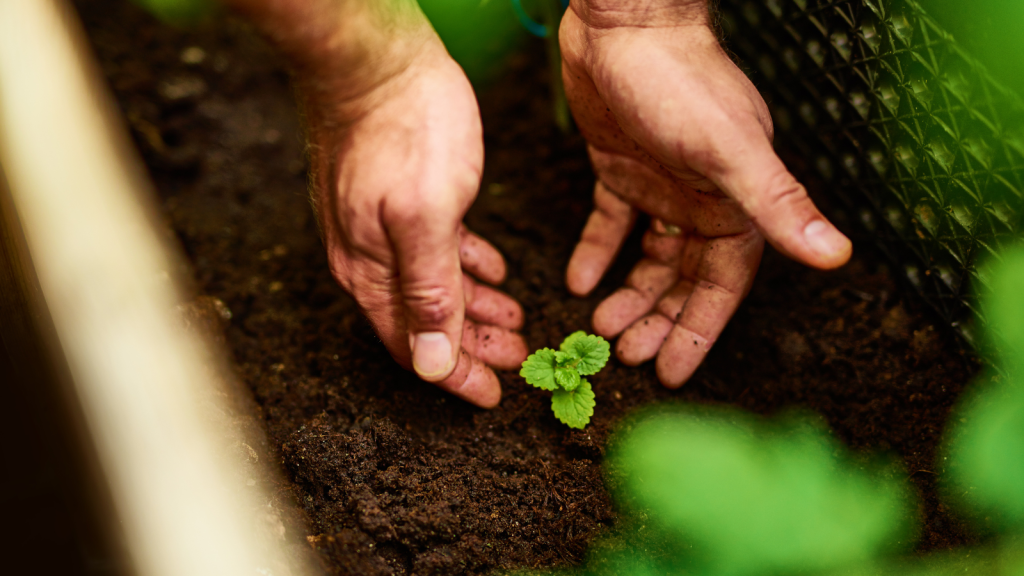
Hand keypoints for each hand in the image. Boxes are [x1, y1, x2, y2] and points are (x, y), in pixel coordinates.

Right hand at [300, 25, 526, 407]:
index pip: (413, 346)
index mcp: (371, 270)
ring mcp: (380, 227)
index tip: (493, 396)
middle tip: (518, 360)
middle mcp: (367, 257)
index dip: (455, 375)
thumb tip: (429, 362)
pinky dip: (466, 268)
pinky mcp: (397, 198)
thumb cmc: (400, 127)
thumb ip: (428, 291)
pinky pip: (434, 251)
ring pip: (432, 287)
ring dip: (474, 309)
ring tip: (514, 321)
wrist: (374, 56)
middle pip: (424, 322)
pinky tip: (491, 270)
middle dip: (472, 347)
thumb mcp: (425, 215)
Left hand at [560, 0, 851, 386]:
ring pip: (648, 258)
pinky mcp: (620, 169)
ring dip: (628, 294)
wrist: (625, 24)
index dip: (698, 331)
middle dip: (658, 321)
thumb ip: (778, 205)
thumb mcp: (730, 151)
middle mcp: (701, 202)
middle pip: (683, 280)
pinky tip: (577, 281)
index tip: (670, 374)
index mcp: (734, 205)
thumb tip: (837, 256)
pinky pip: (610, 223)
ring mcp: (661, 186)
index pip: (721, 286)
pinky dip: (596, 251)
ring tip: (599, 327)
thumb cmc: (681, 82)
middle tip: (625, 357)